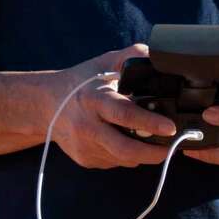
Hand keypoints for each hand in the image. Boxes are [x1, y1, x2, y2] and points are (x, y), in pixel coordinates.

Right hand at [44, 44, 177, 169]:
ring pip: (123, 158)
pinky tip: (126, 140)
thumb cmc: (81, 81)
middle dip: (153, 153)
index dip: (149, 122)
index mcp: (94, 99)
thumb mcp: (104, 62)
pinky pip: (114, 162)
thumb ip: (132, 56)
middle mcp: (87, 126)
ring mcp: (84, 146)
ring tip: (153, 142)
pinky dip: (127, 155)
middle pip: (124, 148)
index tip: (170, 128)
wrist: (46, 104)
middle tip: (172, 147)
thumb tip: (160, 56)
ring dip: (142, 153)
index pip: (124, 114)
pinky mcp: (85, 160)